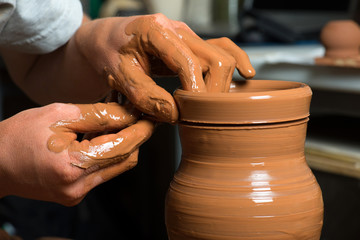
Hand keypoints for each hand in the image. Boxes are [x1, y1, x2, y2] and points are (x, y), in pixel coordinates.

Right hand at [0, 103, 153, 205]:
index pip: (123, 147)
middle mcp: (78, 187)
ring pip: (117, 166)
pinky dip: (109, 153)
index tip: (152, 117)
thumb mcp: (60, 115)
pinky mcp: (76, 194)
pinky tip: (104, 136)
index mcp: (72, 166)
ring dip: (124, 144)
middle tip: (138, 115)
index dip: (142, 130)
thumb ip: (99, 115)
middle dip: (136, 136)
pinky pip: (104, 171)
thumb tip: (129, 113)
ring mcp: (77, 194)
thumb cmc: (18, 135)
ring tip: (119, 122)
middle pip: (125, 160)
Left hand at [73, 13, 254, 122]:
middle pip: (216, 59)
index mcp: (157, 31)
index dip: (196, 91)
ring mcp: (187, 36)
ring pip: (223, 56)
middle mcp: (178, 30)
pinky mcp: (191, 45)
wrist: (105, 39)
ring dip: (224, 83)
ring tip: (218, 107)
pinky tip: (246, 76)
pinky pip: (221, 50)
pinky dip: (235, 62)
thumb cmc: (108, 53)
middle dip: (214, 91)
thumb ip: (146, 96)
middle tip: (204, 115)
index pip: (190, 62)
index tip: (192, 113)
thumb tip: (176, 114)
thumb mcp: (120, 76)